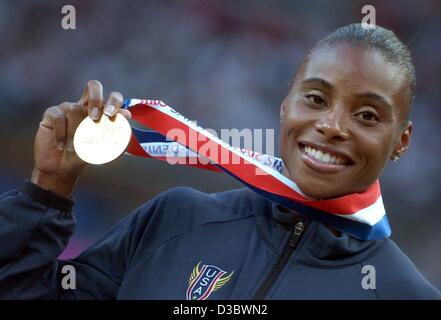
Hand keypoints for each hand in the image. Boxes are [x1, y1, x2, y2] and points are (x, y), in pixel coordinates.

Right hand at [31, 80, 130, 196]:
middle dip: (96, 99)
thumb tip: (127, 118)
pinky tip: (61, 145)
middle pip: (94, 87)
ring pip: (74, 109)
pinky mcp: (51, 114)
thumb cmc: (83, 157)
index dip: (114, 101)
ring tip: (73, 148)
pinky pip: (58, 117)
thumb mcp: (101, 150)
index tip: (113, 115)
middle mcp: (85, 106)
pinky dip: (61, 133)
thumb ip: (115, 135)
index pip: (111, 97)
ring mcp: (67, 108)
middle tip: (95, 117)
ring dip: (75, 131)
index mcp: (100, 113)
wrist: (60, 169)